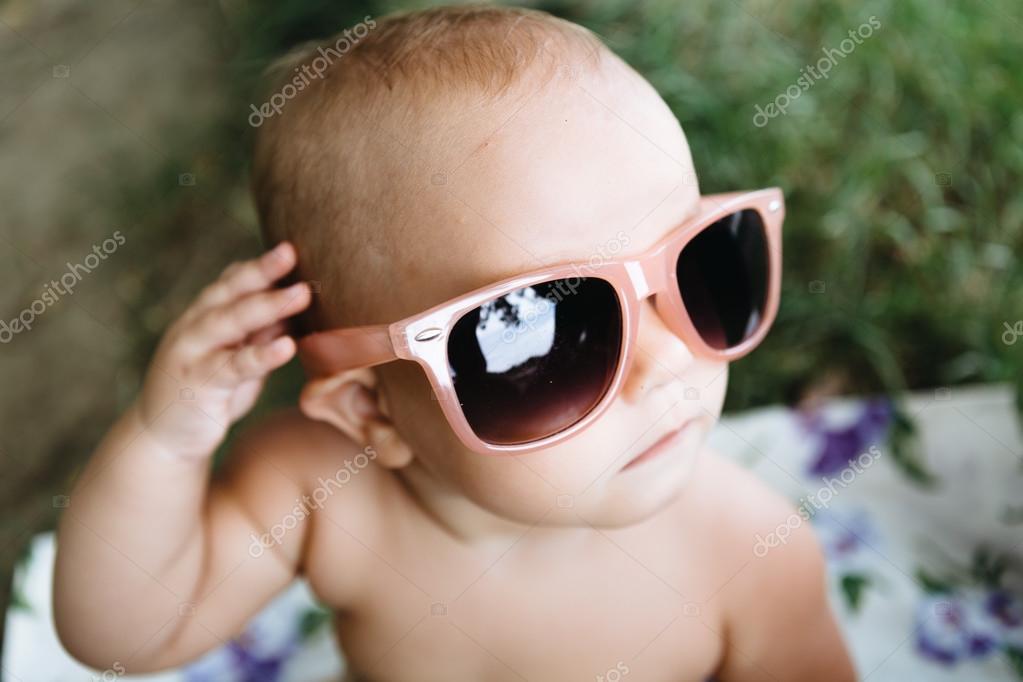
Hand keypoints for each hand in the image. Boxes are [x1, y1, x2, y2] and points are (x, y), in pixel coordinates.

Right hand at [135, 242, 311, 457]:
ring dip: (267, 306)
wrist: (165, 438)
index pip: (231, 282)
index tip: (289, 247)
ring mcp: (192, 354)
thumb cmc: (211, 392)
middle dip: (261, 272)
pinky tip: (286, 346)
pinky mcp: (198, 385)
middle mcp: (194, 327)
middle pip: (229, 293)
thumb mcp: (238, 357)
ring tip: (301, 294)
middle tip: (291, 253)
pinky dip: (261, 355)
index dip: (258, 265)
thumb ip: (260, 332)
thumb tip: (294, 304)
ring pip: (229, 322)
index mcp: (204, 316)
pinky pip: (233, 367)